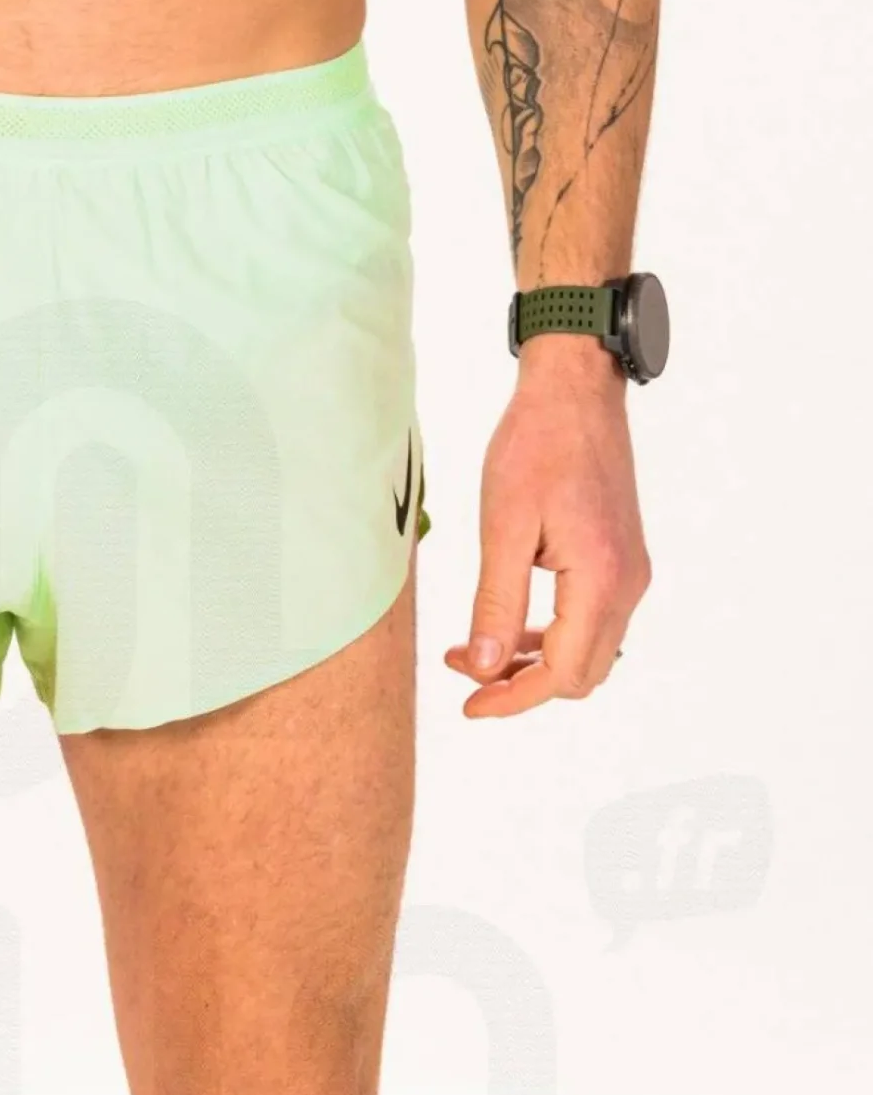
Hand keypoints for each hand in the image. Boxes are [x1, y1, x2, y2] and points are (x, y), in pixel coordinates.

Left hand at [445, 339, 650, 719]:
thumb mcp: (504, 528)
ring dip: (535, 663)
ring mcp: (630, 573)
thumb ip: (496, 605)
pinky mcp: (622, 560)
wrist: (576, 388)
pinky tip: (510, 624)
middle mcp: (628, 584)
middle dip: (521, 685)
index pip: (560, 674)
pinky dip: (552, 637)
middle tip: (465, 669)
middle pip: (580, 675)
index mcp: (601, 580)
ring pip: (587, 653)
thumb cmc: (538, 444)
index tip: (468, 705)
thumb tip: (486, 669)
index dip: (512, 700)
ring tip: (477, 649)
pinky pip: (591, 623)